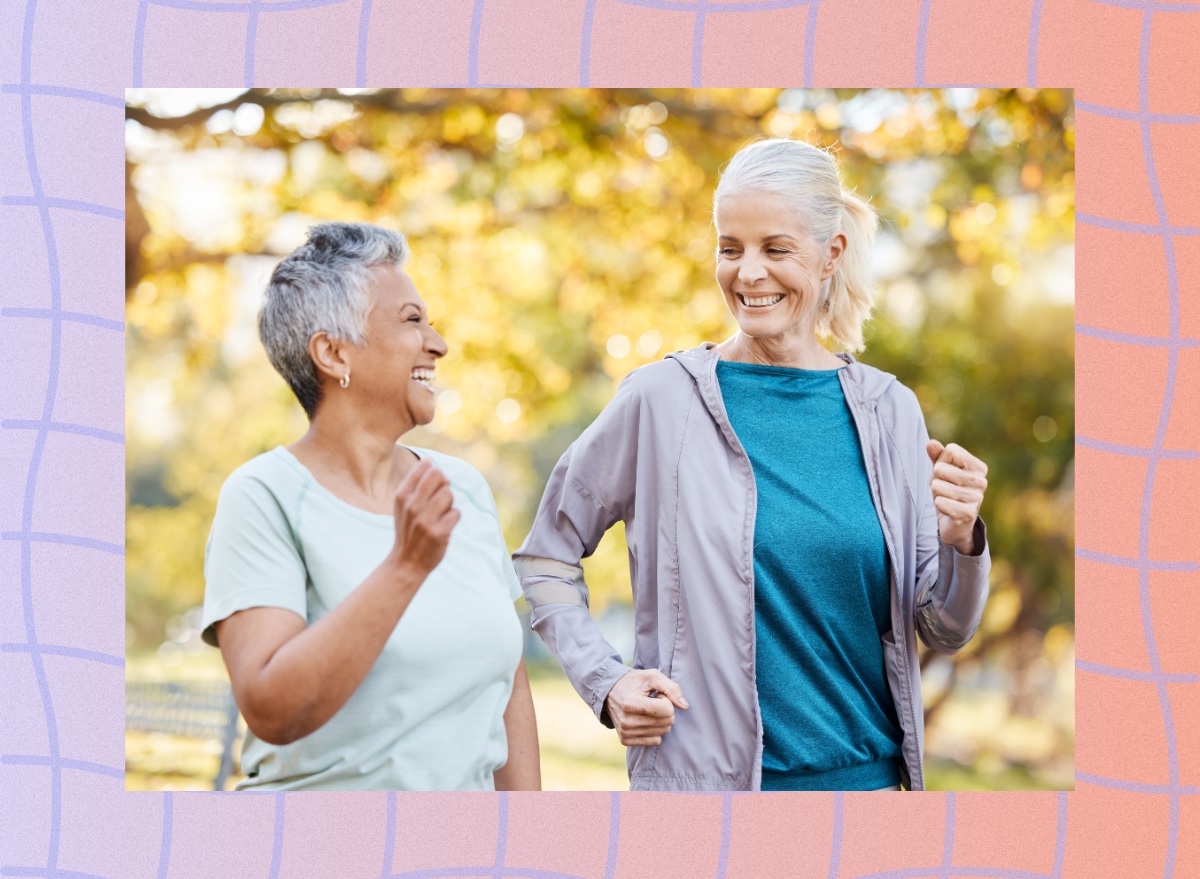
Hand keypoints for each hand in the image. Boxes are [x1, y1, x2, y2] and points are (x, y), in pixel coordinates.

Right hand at [390, 458, 459, 580]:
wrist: (406, 563)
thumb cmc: (408, 530)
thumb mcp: (402, 505)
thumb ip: (414, 483)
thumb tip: (428, 461)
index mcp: (402, 496)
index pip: (426, 468)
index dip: (435, 474)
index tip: (432, 488)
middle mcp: (412, 506)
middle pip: (439, 476)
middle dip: (444, 485)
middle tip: (439, 500)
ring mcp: (425, 520)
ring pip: (449, 494)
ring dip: (449, 504)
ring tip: (440, 515)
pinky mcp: (439, 533)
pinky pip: (456, 513)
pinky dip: (453, 519)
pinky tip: (443, 527)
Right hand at [604, 668, 687, 746]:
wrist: (610, 691)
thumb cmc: (635, 682)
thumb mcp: (652, 676)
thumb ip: (671, 688)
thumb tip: (685, 707)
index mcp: (631, 704)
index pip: (667, 710)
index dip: (666, 700)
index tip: (656, 695)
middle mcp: (626, 721)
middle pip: (667, 722)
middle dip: (665, 711)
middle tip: (652, 702)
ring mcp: (625, 733)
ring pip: (663, 732)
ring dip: (660, 720)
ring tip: (647, 710)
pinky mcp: (625, 741)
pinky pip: (655, 741)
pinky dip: (654, 730)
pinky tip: (644, 719)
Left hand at [926, 440, 986, 554]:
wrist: (955, 523)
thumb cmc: (949, 492)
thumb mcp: (941, 471)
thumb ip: (937, 456)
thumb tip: (931, 443)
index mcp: (979, 467)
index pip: (950, 450)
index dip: (941, 462)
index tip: (947, 475)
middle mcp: (981, 481)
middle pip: (940, 468)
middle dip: (935, 479)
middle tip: (944, 490)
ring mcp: (976, 498)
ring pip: (938, 486)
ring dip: (936, 494)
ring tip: (946, 499)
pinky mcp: (968, 514)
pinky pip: (940, 502)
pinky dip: (939, 505)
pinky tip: (947, 509)